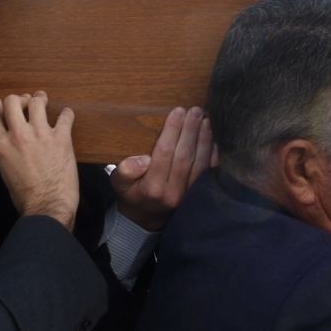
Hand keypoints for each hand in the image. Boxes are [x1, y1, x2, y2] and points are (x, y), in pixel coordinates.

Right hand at [0, 93, 77, 228]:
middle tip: (25, 103)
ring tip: (42, 100)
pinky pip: (65, 116)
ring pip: (37, 102)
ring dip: (39, 99)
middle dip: (18, 99)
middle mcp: (19, 135)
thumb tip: (9, 141)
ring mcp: (41, 134)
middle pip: (12, 101)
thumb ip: (5, 151)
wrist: (47, 205)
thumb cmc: (25, 195)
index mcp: (2, 145)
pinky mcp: (61, 138)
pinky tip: (66, 115)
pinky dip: (66, 113)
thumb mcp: (5, 170)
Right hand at [111, 106, 213, 229]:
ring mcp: (188, 196)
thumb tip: (144, 158)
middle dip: (190, 130)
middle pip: (185, 156)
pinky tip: (212, 139)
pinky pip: (208, 174)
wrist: (146, 219)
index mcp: (152, 187)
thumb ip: (125, 170)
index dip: (173, 131)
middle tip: (195, 110)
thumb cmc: (131, 194)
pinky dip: (212, 155)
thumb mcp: (118, 183)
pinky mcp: (198, 195)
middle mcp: (173, 192)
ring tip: (205, 119)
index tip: (177, 112)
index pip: (165, 153)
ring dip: (204, 139)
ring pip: (199, 163)